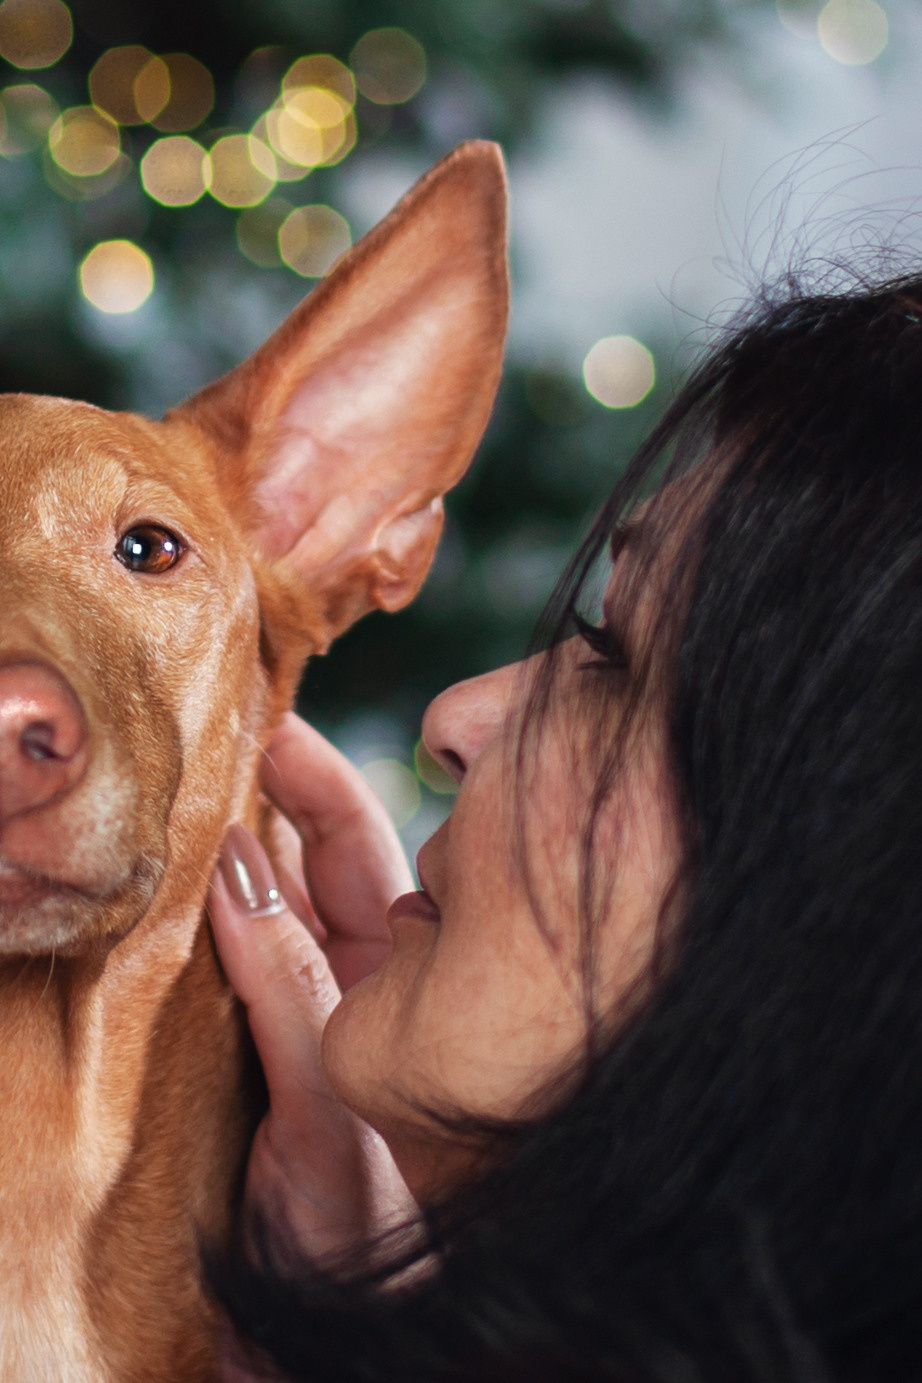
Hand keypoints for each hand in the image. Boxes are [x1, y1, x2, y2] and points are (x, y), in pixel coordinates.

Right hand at [208, 713, 416, 1263]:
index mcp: (397, 975)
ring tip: (173, 789)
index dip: (317, 782)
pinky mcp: (230, 1046)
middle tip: (210, 733)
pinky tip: (156, 881)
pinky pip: (207, 960)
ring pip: (250, 902)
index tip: (272, 725)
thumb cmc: (361, 1227)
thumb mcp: (333, 1106)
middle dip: (259, 794)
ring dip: (214, 848)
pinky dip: (182, 917)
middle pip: (301, 859)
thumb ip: (295, 992)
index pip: (360, 849)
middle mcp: (345, 977)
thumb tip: (244, 877)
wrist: (310, 1322)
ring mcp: (286, 1006)